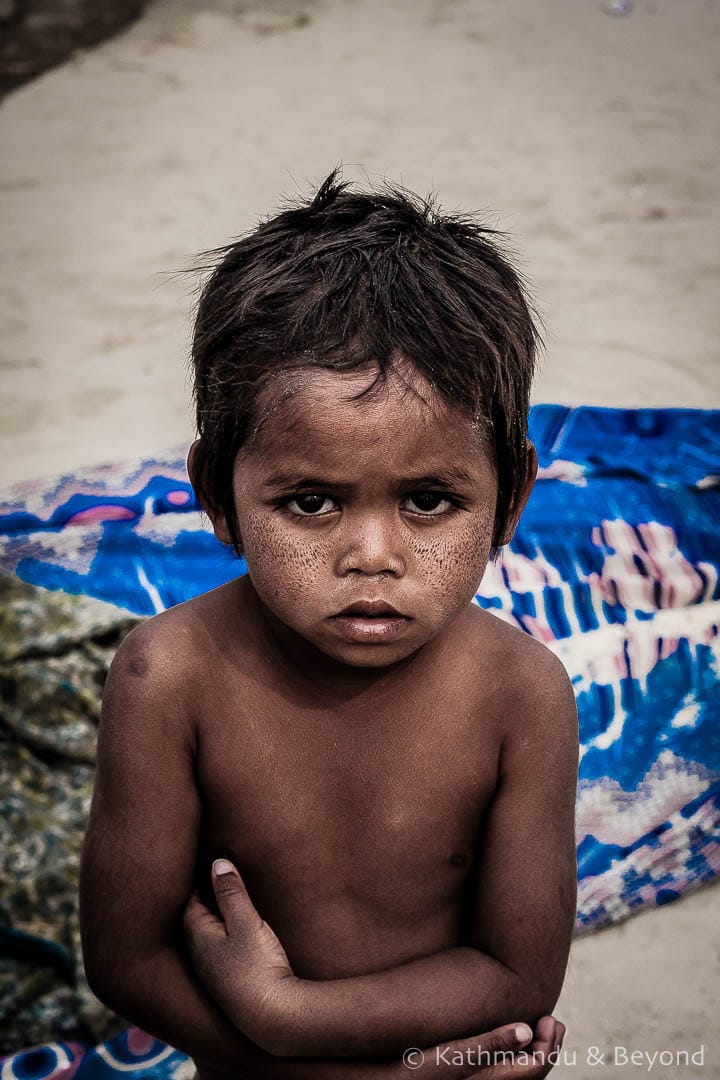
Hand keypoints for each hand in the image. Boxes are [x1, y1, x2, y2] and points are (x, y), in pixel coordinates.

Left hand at [183, 858, 297, 1046]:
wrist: (272, 1017)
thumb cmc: (257, 965)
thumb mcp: (245, 921)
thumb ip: (231, 892)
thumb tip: (217, 863)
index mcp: (198, 936)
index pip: (188, 902)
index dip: (195, 882)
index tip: (200, 864)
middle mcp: (198, 956)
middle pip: (192, 921)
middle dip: (199, 901)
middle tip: (207, 879)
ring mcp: (212, 973)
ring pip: (204, 939)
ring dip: (210, 921)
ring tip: (220, 904)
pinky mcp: (227, 985)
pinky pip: (216, 953)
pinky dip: (220, 938)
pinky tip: (232, 938)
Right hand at [401, 1016, 565, 1078]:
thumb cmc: (410, 1070)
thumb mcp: (449, 1056)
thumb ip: (488, 1044)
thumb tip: (526, 1029)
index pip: (536, 1068)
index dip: (549, 1044)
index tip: (552, 1018)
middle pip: (530, 1074)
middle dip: (546, 1047)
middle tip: (554, 1022)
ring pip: (516, 1075)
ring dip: (531, 1051)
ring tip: (536, 1028)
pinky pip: (501, 1073)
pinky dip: (513, 1057)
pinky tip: (505, 1039)